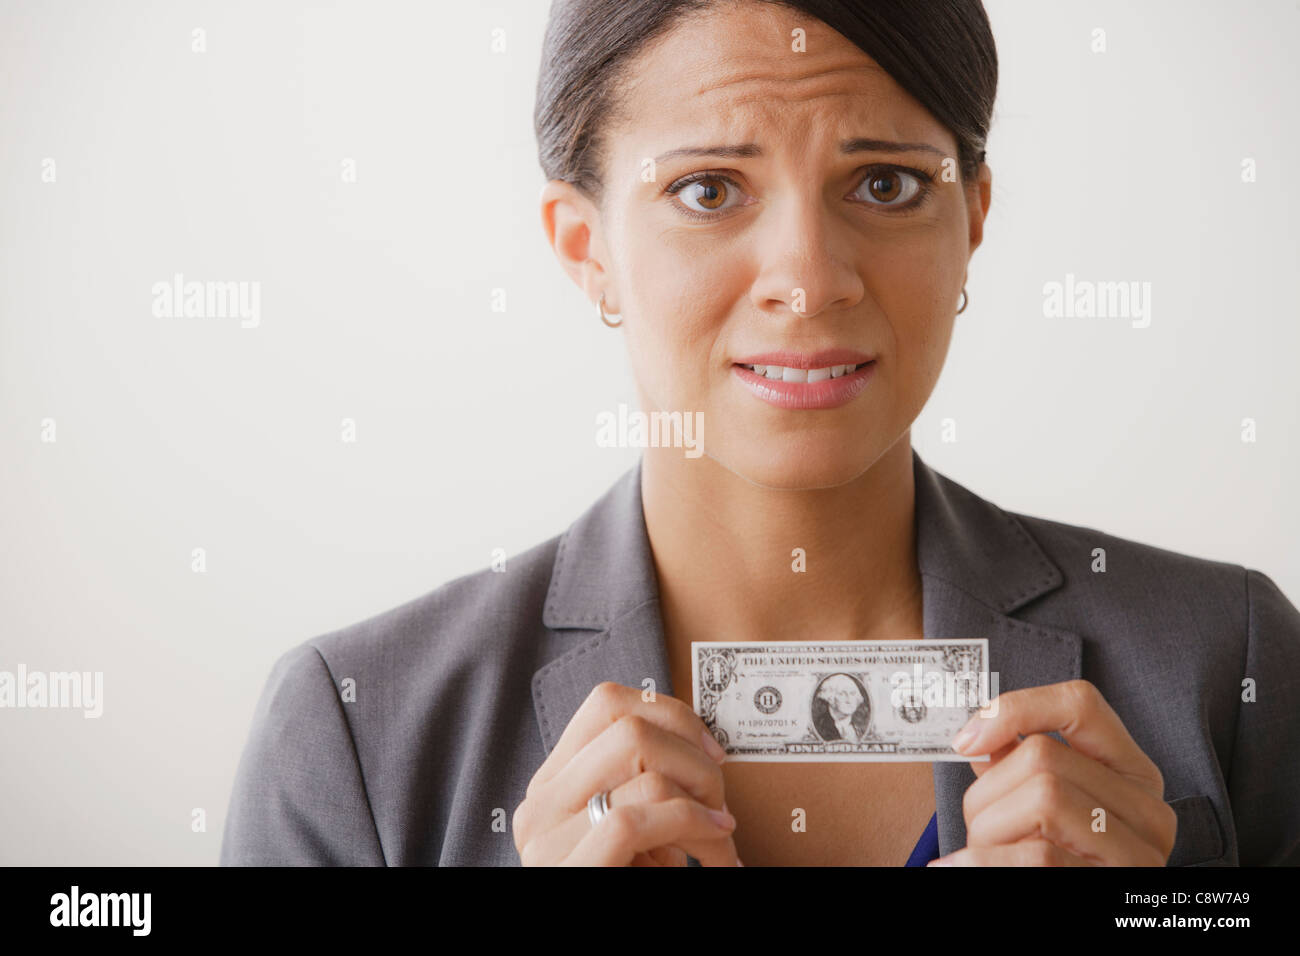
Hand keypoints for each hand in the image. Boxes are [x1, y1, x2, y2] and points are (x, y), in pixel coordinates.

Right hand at [512, 681, 739, 865]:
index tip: (710, 749)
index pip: (606, 702)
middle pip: (628, 726)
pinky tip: (713, 849)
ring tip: (717, 834)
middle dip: (694, 757)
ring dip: (701, 795)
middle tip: (721, 800)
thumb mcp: (635, 838)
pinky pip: (637, 817)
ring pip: (639, 763)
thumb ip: (646, 789)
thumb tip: (702, 749)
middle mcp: (539, 804)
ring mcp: (547, 839)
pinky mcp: (568, 869)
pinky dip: (691, 824)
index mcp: (552, 786)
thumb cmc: (626, 887)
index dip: (670, 712)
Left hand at [929, 679, 1176, 865]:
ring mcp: (1138, 856)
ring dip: (988, 830)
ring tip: (988, 855)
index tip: (966, 741)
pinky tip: (961, 866)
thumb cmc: (1055, 865)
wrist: (1084, 930)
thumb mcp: (1048, 811)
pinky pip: (1037, 856)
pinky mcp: (1112, 889)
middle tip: (980, 828)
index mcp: (1134, 777)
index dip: (1014, 709)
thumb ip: (1020, 767)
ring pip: (1041, 800)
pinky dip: (984, 860)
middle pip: (1042, 757)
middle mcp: (1149, 813)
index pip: (1080, 703)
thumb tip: (979, 736)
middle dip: (987, 793)